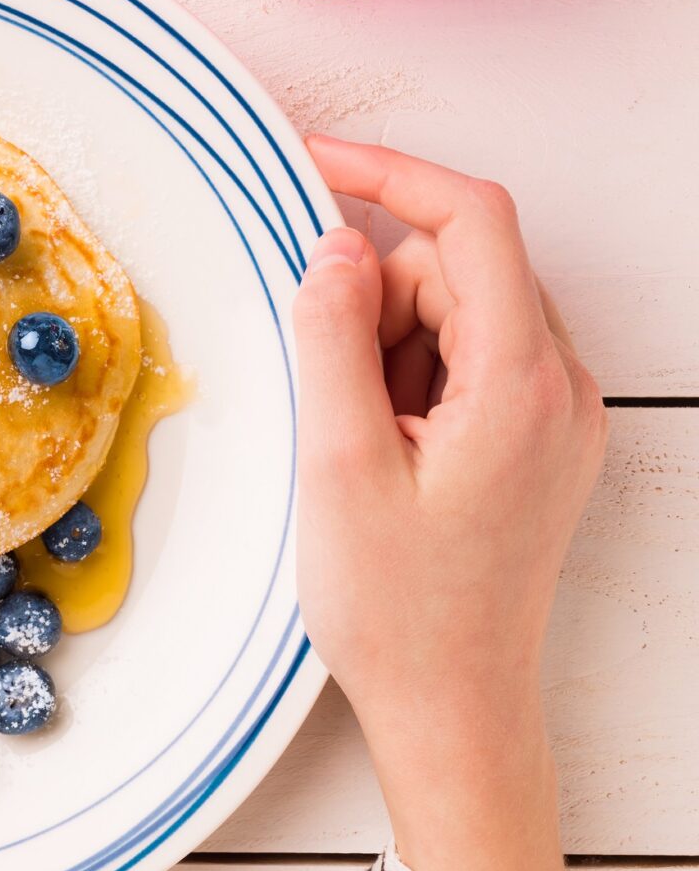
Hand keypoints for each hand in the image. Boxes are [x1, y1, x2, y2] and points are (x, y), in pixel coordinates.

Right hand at [294, 135, 605, 870]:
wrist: (453, 708)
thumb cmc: (398, 608)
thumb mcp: (340, 465)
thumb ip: (333, 339)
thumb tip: (333, 246)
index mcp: (521, 382)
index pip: (471, 220)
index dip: (389, 173)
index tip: (311, 161)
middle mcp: (559, 386)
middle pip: (458, 267)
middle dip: (374, 298)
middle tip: (328, 394)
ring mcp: (555, 415)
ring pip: (458, 312)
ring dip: (388, 345)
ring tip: (356, 441)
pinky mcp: (536, 441)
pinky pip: (468, 360)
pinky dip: (409, 378)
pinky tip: (381, 448)